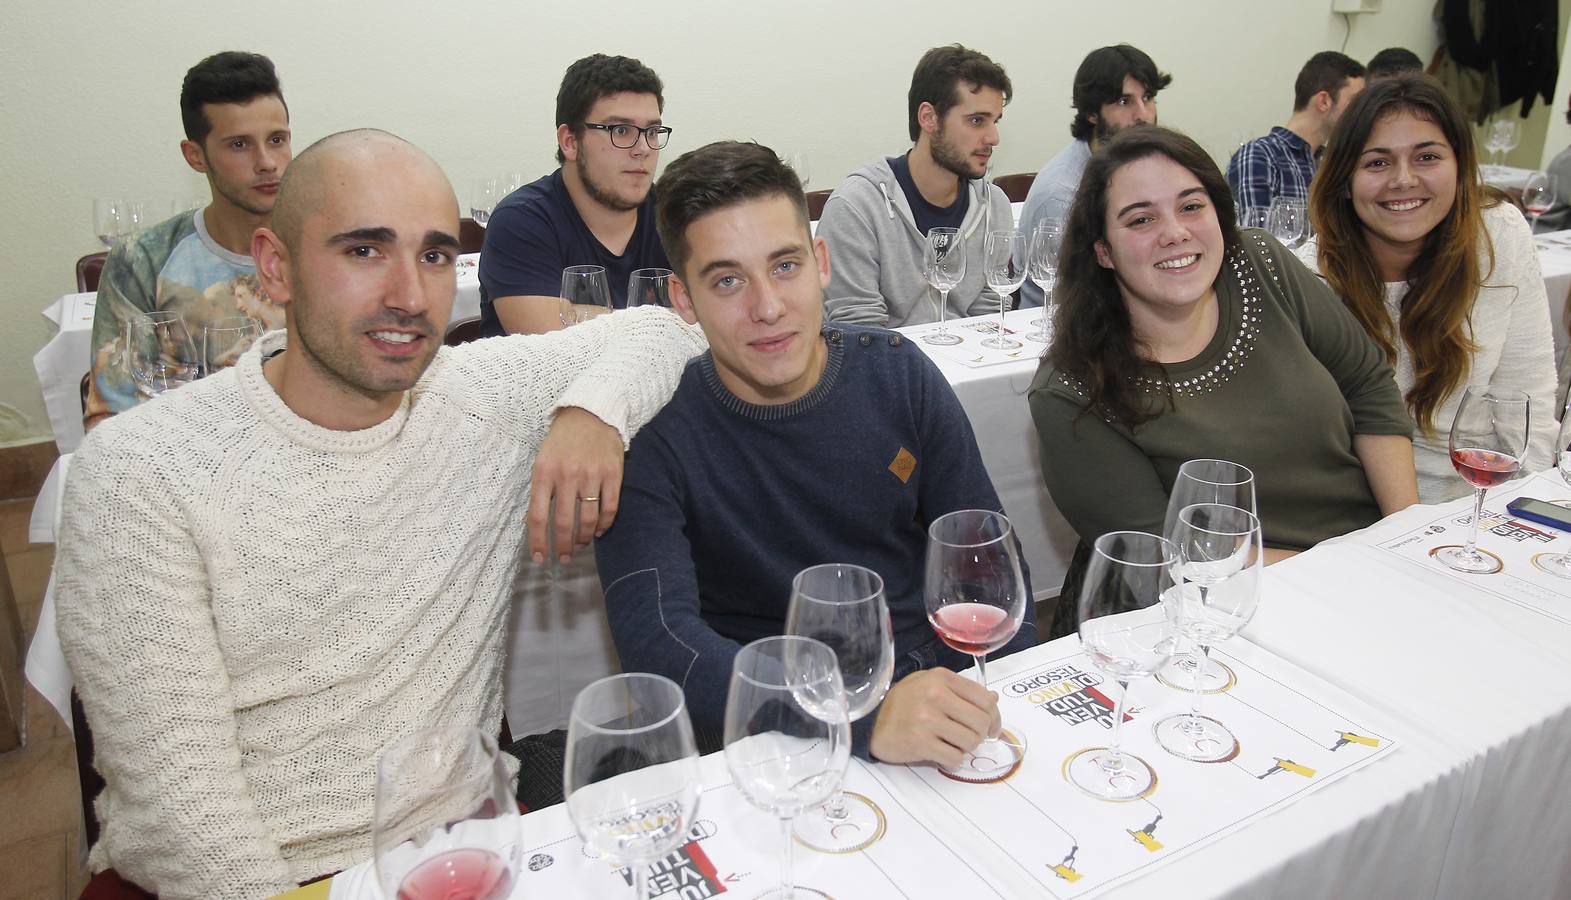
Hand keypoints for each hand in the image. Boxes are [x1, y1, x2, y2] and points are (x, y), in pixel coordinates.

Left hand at [526, 406, 622, 563]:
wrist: (591, 413)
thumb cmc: (563, 441)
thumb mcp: (542, 462)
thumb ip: (539, 492)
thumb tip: (532, 525)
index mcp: (544, 473)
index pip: (537, 516)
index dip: (538, 542)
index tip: (540, 559)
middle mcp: (567, 475)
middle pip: (564, 523)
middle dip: (562, 546)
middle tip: (563, 559)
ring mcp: (592, 474)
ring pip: (588, 519)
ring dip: (583, 538)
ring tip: (580, 544)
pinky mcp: (613, 474)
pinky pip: (609, 508)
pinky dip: (604, 525)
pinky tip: (598, 531)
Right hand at [868, 668, 1000, 767]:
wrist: (870, 721)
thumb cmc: (902, 702)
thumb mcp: (930, 684)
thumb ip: (961, 690)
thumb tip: (994, 699)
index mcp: (941, 678)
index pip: (985, 698)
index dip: (994, 716)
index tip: (991, 727)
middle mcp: (935, 695)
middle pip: (981, 722)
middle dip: (981, 734)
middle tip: (970, 737)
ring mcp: (927, 720)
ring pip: (971, 742)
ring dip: (966, 748)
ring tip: (952, 744)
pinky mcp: (920, 743)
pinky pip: (954, 758)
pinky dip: (952, 760)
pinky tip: (941, 753)